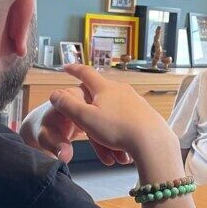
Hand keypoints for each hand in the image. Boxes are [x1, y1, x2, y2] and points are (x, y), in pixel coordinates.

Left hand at [19, 85, 130, 165]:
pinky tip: (120, 155)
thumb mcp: (46, 138)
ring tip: (123, 159)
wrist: (42, 130)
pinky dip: (113, 141)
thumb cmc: (42, 130)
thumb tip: (65, 156)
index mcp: (72, 96)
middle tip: (122, 155)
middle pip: (104, 116)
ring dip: (117, 141)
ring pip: (108, 123)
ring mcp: (91, 106)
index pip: (92, 107)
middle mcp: (84, 98)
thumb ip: (56, 145)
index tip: (112, 143)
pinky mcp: (94, 115)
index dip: (102, 126)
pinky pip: (106, 128)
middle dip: (115, 136)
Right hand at [44, 64, 177, 164]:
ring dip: (106, 118)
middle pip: (101, 89)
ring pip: (114, 105)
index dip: (74, 70)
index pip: (86, 73)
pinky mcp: (145, 112)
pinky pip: (126, 115)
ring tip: (103, 135)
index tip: (66, 67)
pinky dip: (118, 126)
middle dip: (91, 98)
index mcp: (105, 88)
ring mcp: (135, 99)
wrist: (152, 140)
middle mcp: (121, 89)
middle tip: (83, 107)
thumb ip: (68, 106)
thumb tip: (54, 94)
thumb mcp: (86, 119)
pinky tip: (119, 139)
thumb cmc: (116, 129)